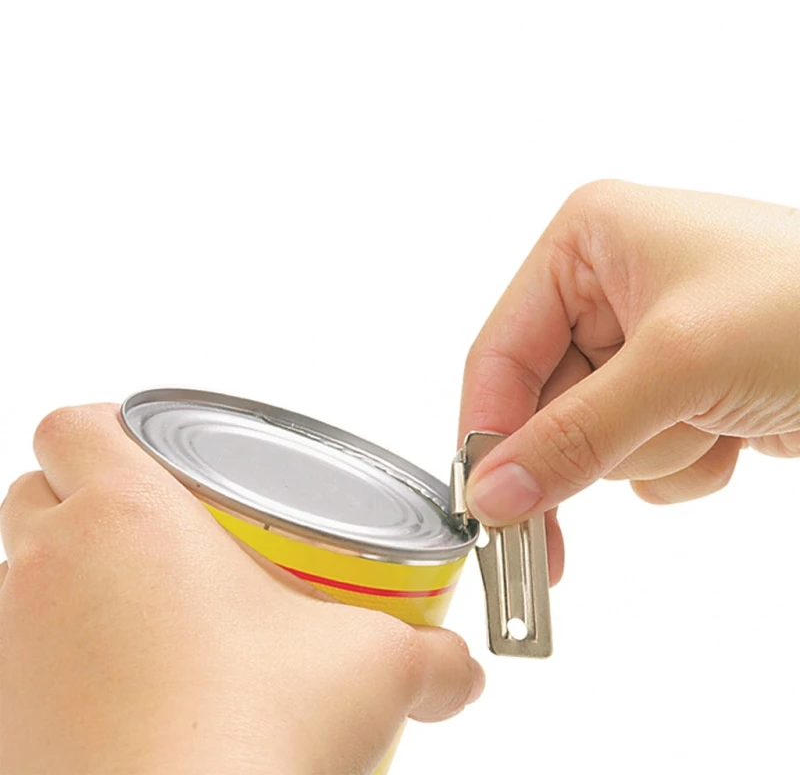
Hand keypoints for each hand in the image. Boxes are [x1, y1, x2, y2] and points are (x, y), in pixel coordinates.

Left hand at [0, 405, 482, 774]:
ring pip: (24, 572)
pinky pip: (21, 657)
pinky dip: (66, 654)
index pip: (75, 425)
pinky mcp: (6, 722)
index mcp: (127, 517)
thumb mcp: (368, 672)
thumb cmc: (244, 738)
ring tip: (160, 612)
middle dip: (92, 497)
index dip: (110, 426)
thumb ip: (431, 658)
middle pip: (39, 491)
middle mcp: (48, 572)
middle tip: (172, 531)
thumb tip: (458, 670)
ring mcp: (13, 649)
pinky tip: (139, 688)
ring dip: (78, 576)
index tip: (161, 457)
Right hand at [460, 181, 799, 583]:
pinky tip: (734, 432)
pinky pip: (641, 455)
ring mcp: (645, 345)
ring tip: (713, 424)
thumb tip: (493, 494)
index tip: (483, 507)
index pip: (500, 352)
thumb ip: (575, 435)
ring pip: (593, 440)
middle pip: (544, 405)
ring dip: (652, 452)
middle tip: (549, 536)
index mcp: (587, 245)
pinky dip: (685, 462)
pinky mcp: (680, 391)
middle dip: (583, 453)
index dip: (487, 433)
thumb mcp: (678, 365)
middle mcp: (607, 289)